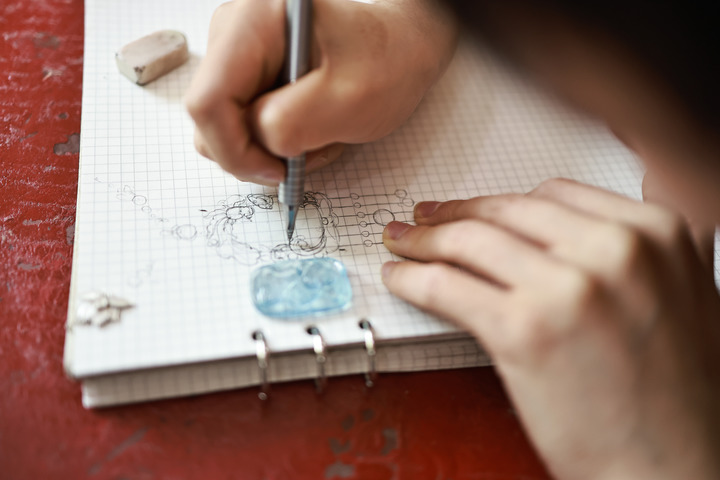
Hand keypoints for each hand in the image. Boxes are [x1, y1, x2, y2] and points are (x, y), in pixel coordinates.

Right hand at [185, 0, 457, 184]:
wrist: (404, 46)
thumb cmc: (389, 61)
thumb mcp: (351, 100)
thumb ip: (293, 124)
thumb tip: (256, 143)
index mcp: (256, 21)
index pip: (208, 102)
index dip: (235, 151)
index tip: (277, 171)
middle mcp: (235, 29)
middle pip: (211, 115)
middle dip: (257, 150)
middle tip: (308, 151)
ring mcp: (238, 49)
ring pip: (225, 123)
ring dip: (270, 146)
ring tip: (319, 135)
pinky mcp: (248, 68)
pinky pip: (242, 120)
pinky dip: (276, 136)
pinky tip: (312, 127)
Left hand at [381, 178, 719, 478]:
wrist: (677, 469)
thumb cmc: (676, 398)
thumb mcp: (680, 294)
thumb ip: (634, 252)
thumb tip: (572, 229)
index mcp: (656, 232)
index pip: (552, 196)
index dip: (501, 203)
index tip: (476, 209)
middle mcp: (615, 250)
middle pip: (505, 212)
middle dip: (455, 213)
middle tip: (425, 219)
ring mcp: (568, 288)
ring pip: (470, 242)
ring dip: (424, 240)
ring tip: (403, 243)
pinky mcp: (525, 330)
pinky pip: (447, 287)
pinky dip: (413, 278)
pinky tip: (401, 278)